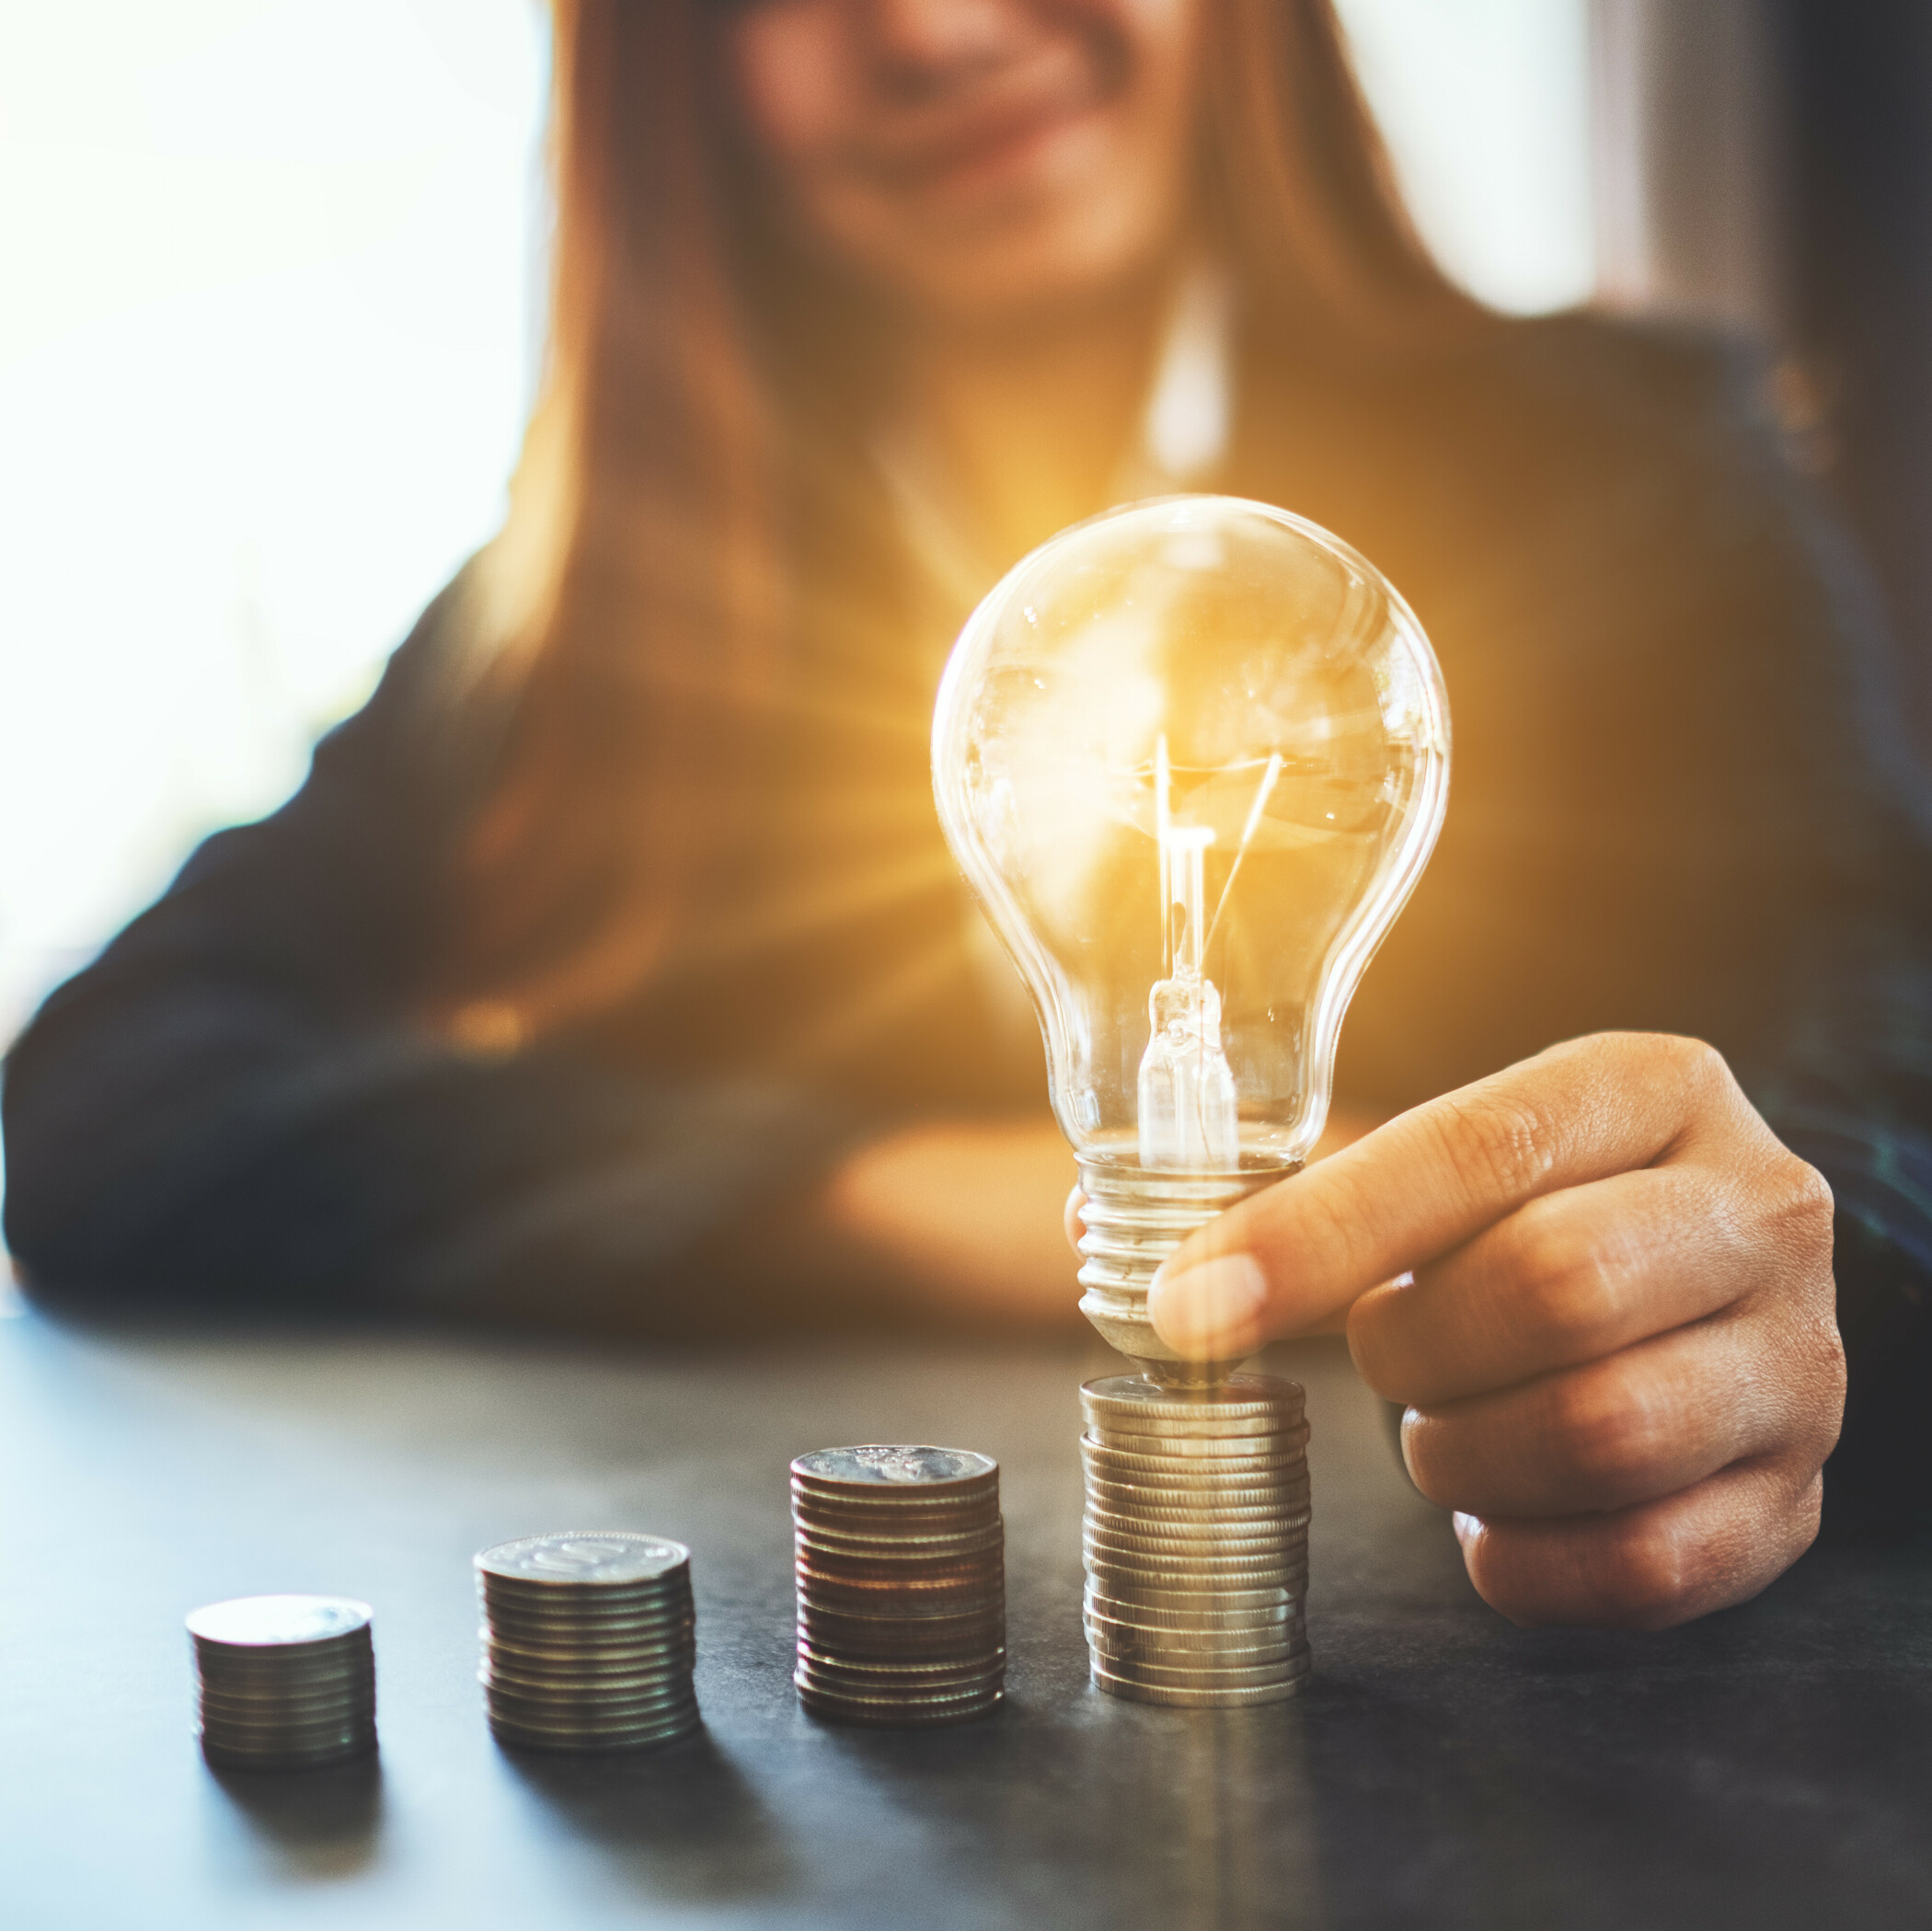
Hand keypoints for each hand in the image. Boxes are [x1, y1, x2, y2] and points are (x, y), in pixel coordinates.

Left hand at [1147, 1034, 1843, 1628]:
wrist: (1706, 1286)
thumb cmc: (1537, 1213)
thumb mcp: (1453, 1161)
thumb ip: (1301, 1193)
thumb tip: (1091, 1234)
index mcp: (1653, 1087)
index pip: (1476, 1151)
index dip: (1317, 1234)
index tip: (1192, 1303)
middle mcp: (1757, 1211)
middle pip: (1552, 1291)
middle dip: (1409, 1349)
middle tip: (1376, 1358)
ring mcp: (1799, 1361)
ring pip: (1600, 1433)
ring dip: (1459, 1456)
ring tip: (1439, 1430)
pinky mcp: (1799, 1496)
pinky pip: (1646, 1564)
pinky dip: (1524, 1563)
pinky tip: (1492, 1520)